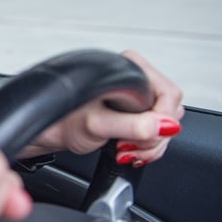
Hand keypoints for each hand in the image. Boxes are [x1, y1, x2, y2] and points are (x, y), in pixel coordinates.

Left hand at [29, 50, 183, 165]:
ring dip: (151, 145)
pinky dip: (147, 146)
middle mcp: (136, 79)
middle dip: (154, 136)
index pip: (169, 95)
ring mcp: (137, 97)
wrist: (51, 131)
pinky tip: (129, 151)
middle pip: (170, 111)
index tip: (147, 137)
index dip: (162, 121)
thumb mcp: (96, 125)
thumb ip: (131, 126)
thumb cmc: (64, 121)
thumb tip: (164, 125)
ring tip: (124, 150)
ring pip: (166, 125)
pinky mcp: (135, 113)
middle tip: (129, 147)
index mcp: (129, 69)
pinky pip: (157, 131)